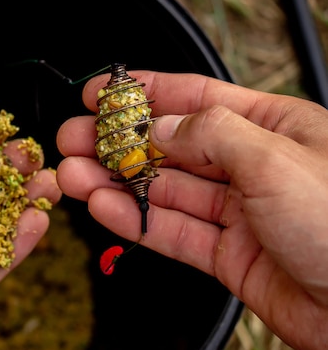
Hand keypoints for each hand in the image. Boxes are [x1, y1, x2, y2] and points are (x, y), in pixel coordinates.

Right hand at [56, 70, 327, 349]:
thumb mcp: (277, 160)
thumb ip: (212, 135)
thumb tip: (162, 127)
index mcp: (275, 128)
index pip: (197, 100)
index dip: (144, 94)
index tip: (100, 93)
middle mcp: (253, 166)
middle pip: (172, 148)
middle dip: (119, 142)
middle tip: (74, 139)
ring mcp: (239, 213)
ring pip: (165, 192)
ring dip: (116, 183)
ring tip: (73, 175)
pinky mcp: (228, 256)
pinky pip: (173, 233)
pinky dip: (137, 221)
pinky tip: (105, 208)